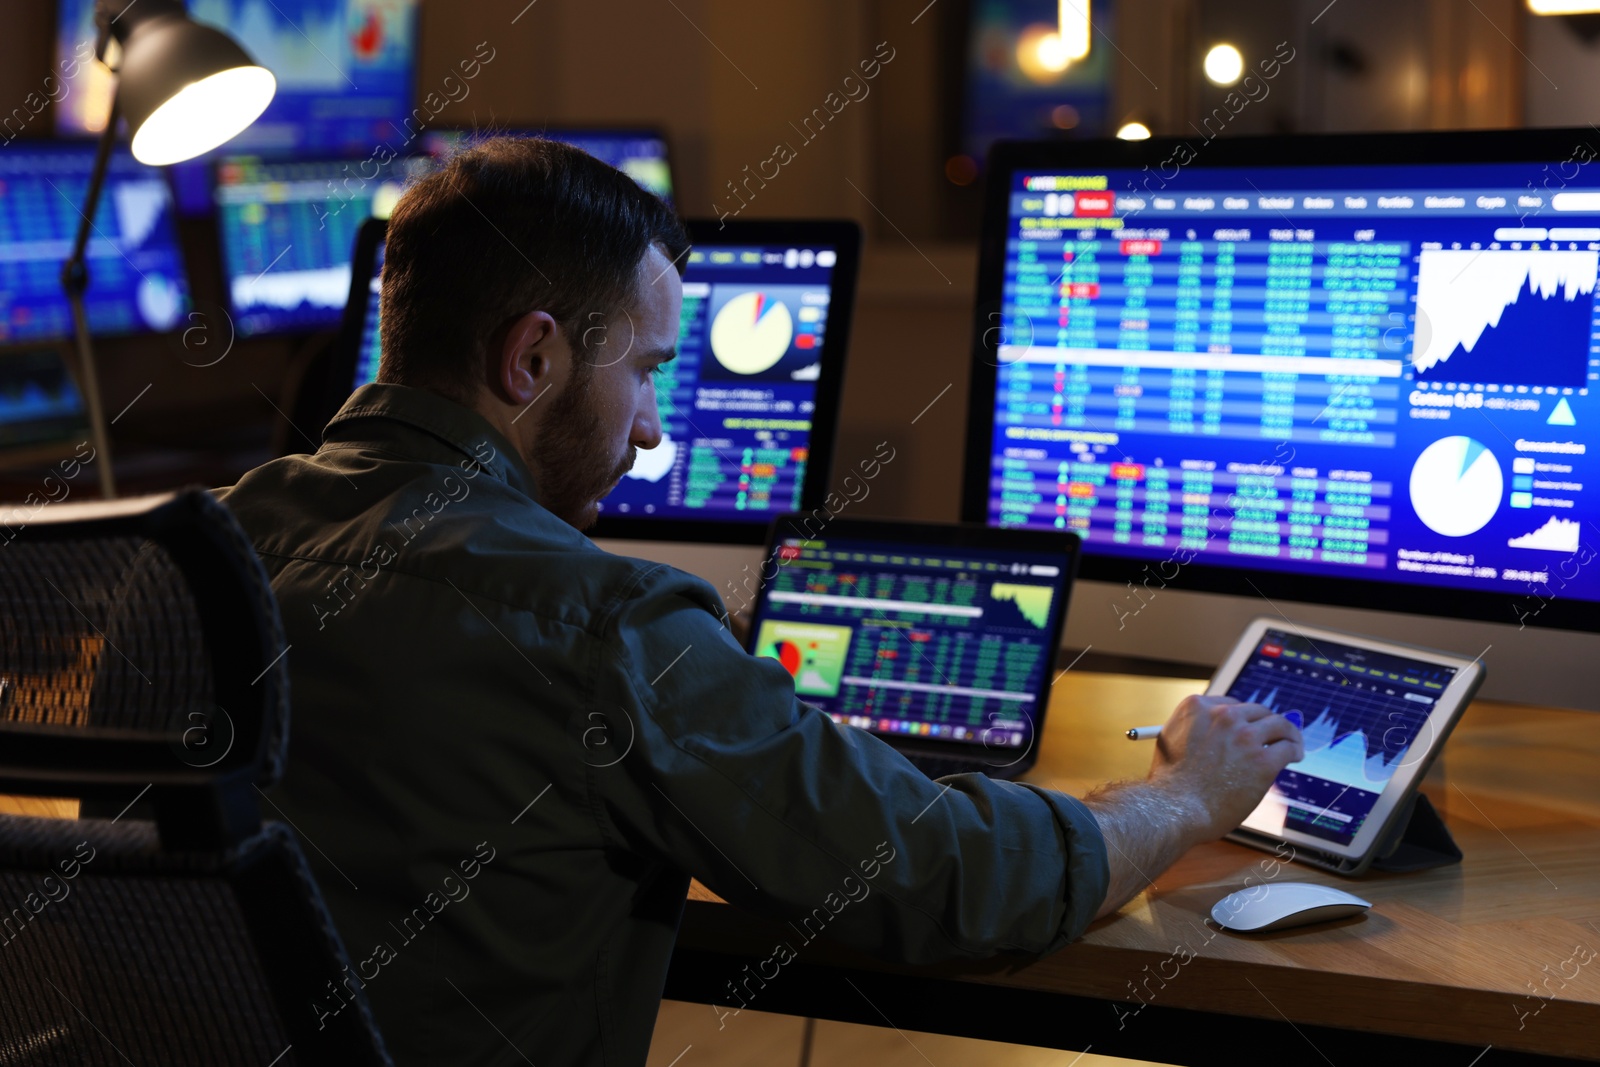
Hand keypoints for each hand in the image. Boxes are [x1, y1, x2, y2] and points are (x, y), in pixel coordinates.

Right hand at [1148, 694, 1304, 841]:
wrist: (1175, 808)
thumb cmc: (1170, 784)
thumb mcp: (1170, 741)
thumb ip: (1194, 730)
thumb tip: (1214, 734)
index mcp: (1197, 707)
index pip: (1231, 704)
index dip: (1243, 717)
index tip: (1249, 726)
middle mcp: (1223, 715)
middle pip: (1257, 711)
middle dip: (1266, 723)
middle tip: (1274, 734)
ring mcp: (1244, 736)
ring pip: (1279, 725)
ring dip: (1288, 733)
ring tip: (1293, 742)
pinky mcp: (1263, 760)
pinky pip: (1288, 747)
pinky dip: (1295, 750)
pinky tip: (1295, 755)